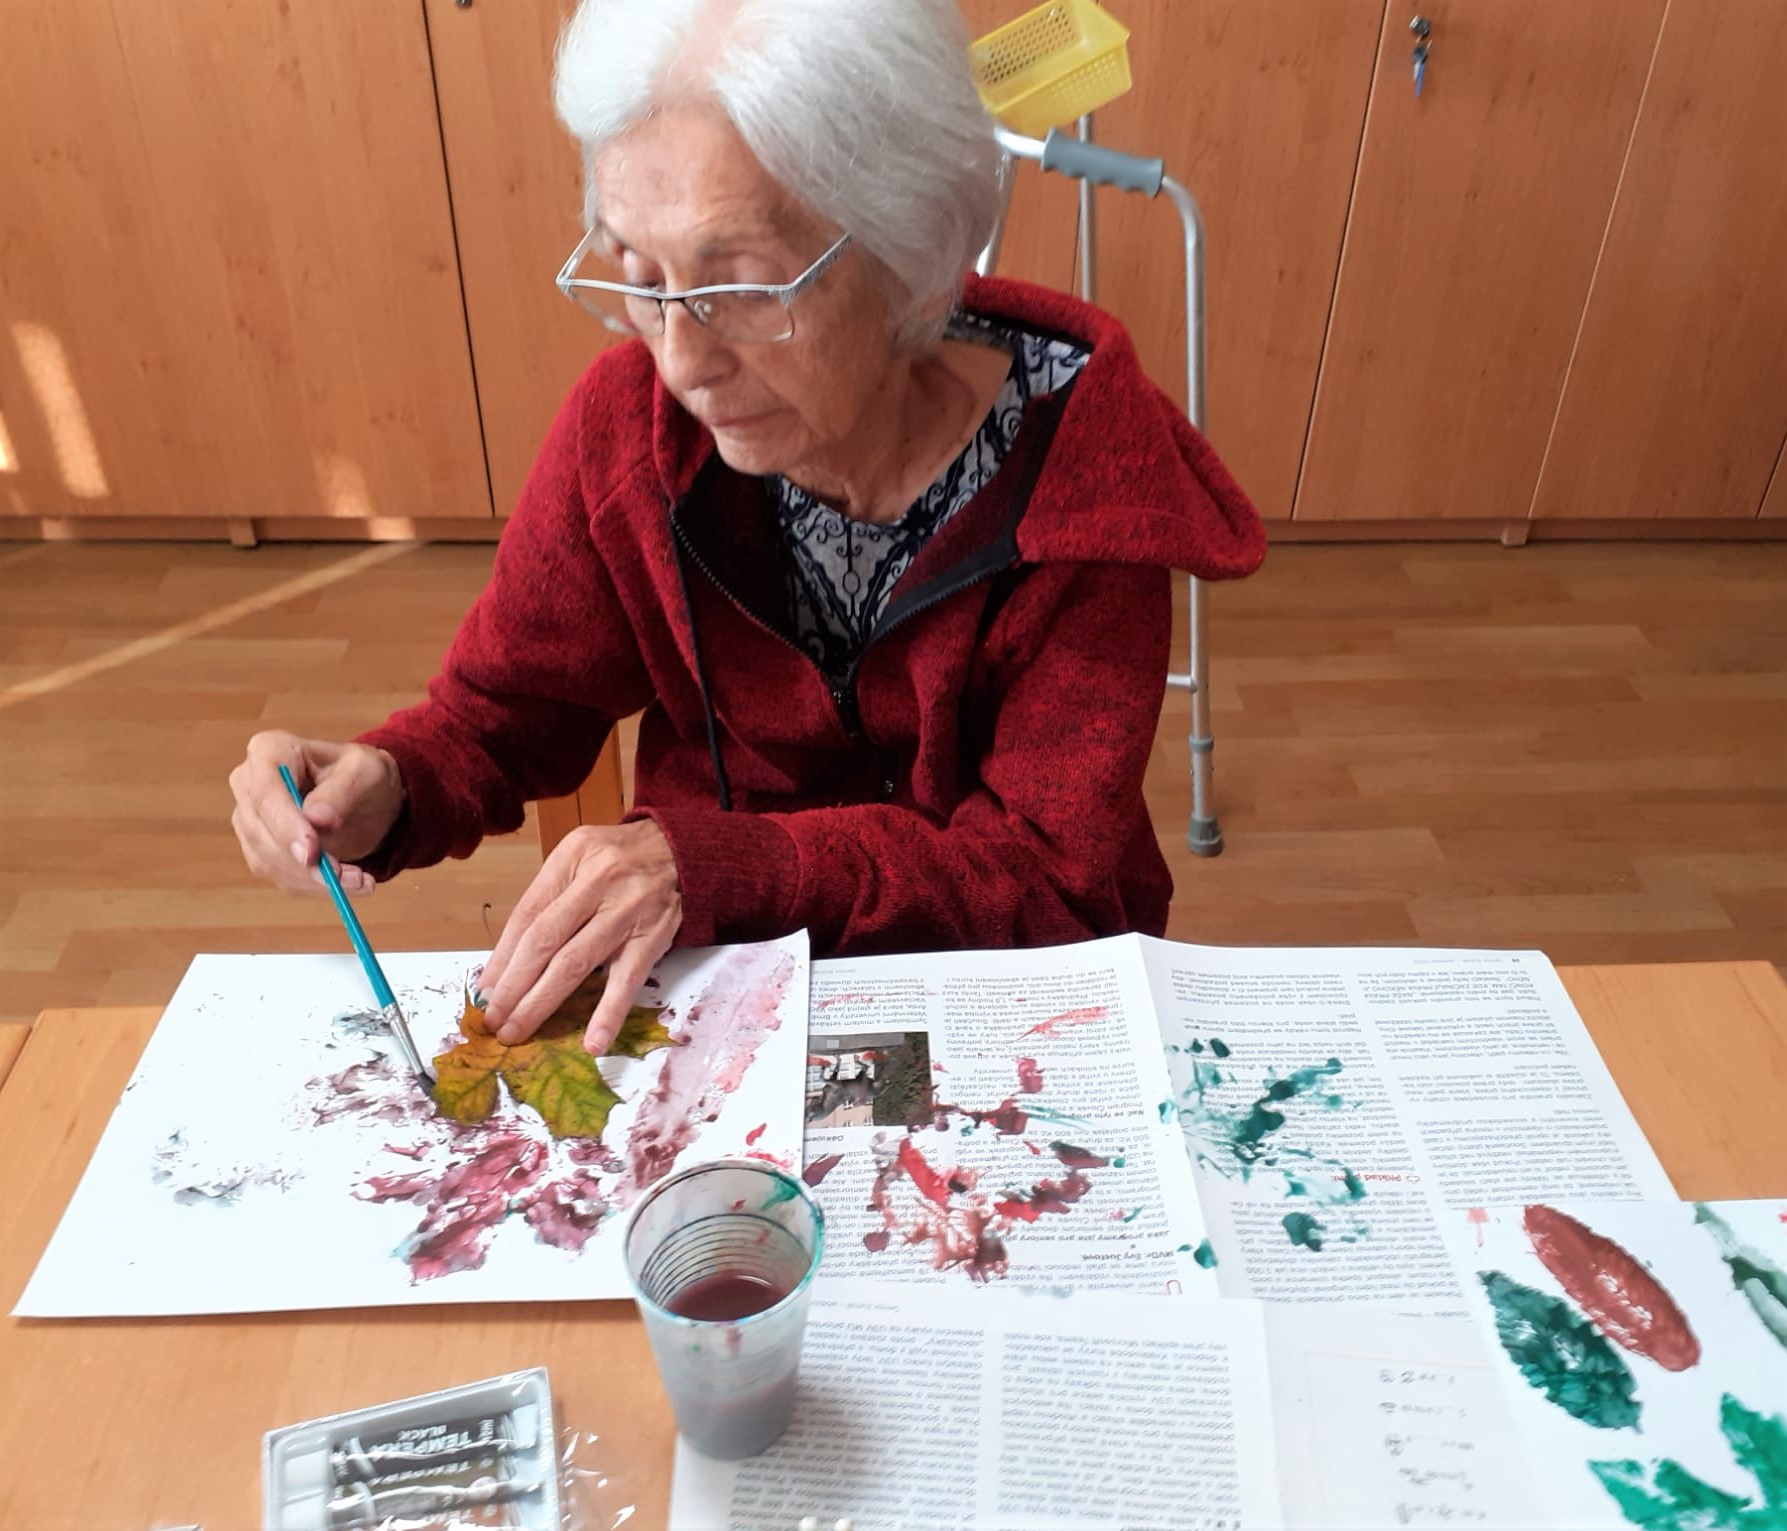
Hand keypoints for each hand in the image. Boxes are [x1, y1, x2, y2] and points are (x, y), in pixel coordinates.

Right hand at [229, 731, 405, 895]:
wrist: (368, 796)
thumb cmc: (363, 773)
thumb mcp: (365, 771)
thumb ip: (340, 792)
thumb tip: (315, 818)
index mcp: (269, 751)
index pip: (265, 791)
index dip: (285, 825)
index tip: (312, 852)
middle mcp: (249, 784)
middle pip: (260, 831)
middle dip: (302, 861)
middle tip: (345, 877)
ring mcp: (251, 819)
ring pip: (268, 860)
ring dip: (313, 879)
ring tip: (359, 881)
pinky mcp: (262, 849)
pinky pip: (280, 876)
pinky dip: (314, 887)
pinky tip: (347, 885)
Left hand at [479, 821, 682, 1054]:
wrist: (683, 849)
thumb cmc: (621, 859)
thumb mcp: (580, 859)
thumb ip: (550, 900)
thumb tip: (509, 962)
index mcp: (573, 856)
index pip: (528, 914)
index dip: (502, 957)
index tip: (486, 989)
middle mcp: (598, 880)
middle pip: (545, 941)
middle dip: (514, 985)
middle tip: (494, 1018)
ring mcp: (628, 910)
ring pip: (576, 962)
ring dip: (543, 1002)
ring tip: (519, 1030)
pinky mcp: (654, 936)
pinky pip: (628, 979)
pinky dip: (609, 1012)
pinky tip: (594, 1041)